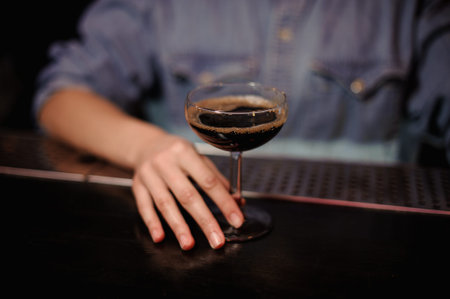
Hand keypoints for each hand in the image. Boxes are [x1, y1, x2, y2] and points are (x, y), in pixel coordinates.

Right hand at [131, 133, 243, 249]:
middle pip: (187, 195)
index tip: (237, 220)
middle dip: (204, 220)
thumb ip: (216, 178)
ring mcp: (149, 174)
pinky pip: (144, 206)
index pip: (208, 181)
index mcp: (185, 153)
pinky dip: (152, 223)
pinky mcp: (137, 185)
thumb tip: (237, 201)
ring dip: (178, 226)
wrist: (144, 145)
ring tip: (189, 244)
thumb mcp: (197, 157)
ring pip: (165, 203)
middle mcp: (166, 163)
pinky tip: (160, 237)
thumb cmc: (177, 154)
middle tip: (217, 240)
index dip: (224, 202)